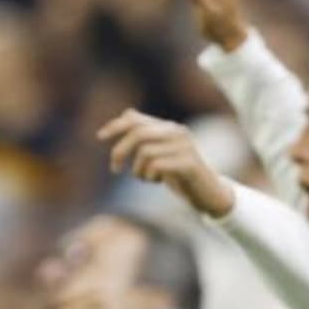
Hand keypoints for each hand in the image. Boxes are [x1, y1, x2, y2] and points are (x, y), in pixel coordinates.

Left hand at [98, 108, 235, 218]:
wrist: (210, 194)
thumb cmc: (182, 175)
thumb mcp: (161, 154)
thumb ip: (146, 136)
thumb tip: (127, 114)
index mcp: (169, 127)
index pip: (136, 119)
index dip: (115, 126)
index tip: (99, 137)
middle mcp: (178, 132)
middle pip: (138, 134)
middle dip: (120, 151)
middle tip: (115, 169)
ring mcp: (185, 147)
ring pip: (145, 152)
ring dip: (139, 170)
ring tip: (146, 179)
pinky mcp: (189, 164)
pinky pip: (157, 166)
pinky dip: (150, 176)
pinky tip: (157, 182)